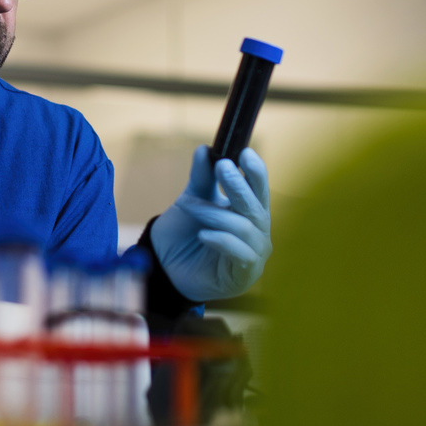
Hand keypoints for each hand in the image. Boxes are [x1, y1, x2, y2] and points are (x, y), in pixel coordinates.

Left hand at [150, 146, 271, 302]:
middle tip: (222, 167)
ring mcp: (254, 254)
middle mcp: (257, 232)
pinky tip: (203, 234)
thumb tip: (204, 150)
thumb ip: (201, 179)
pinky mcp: (244, 275)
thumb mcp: (190, 201)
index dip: (255, 171)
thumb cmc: (185, 233)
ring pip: (242, 228)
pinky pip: (239, 254)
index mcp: (250, 211)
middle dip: (239, 186)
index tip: (244, 152)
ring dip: (214, 213)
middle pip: (255, 206)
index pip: (259, 189)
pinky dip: (221, 241)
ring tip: (188, 203)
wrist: (166, 267)